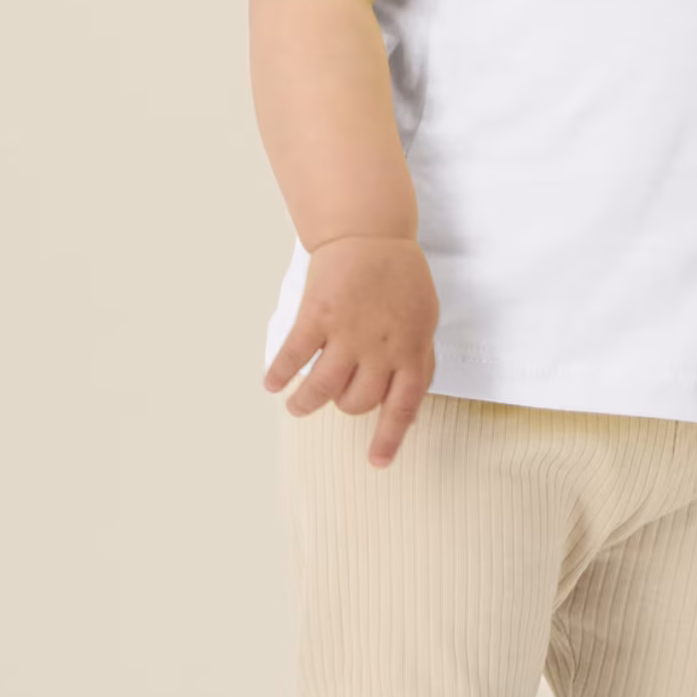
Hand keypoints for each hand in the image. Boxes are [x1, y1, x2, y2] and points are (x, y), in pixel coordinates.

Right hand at [262, 234, 438, 468]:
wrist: (371, 234)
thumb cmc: (400, 278)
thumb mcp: (424, 320)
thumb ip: (417, 359)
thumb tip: (410, 401)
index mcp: (411, 351)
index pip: (403, 406)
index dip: (389, 438)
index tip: (377, 462)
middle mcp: (381, 349)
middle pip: (358, 402)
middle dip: (344, 405)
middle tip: (335, 397)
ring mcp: (348, 334)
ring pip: (322, 389)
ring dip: (305, 403)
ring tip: (295, 405)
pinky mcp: (318, 316)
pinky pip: (294, 357)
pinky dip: (280, 373)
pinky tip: (271, 382)